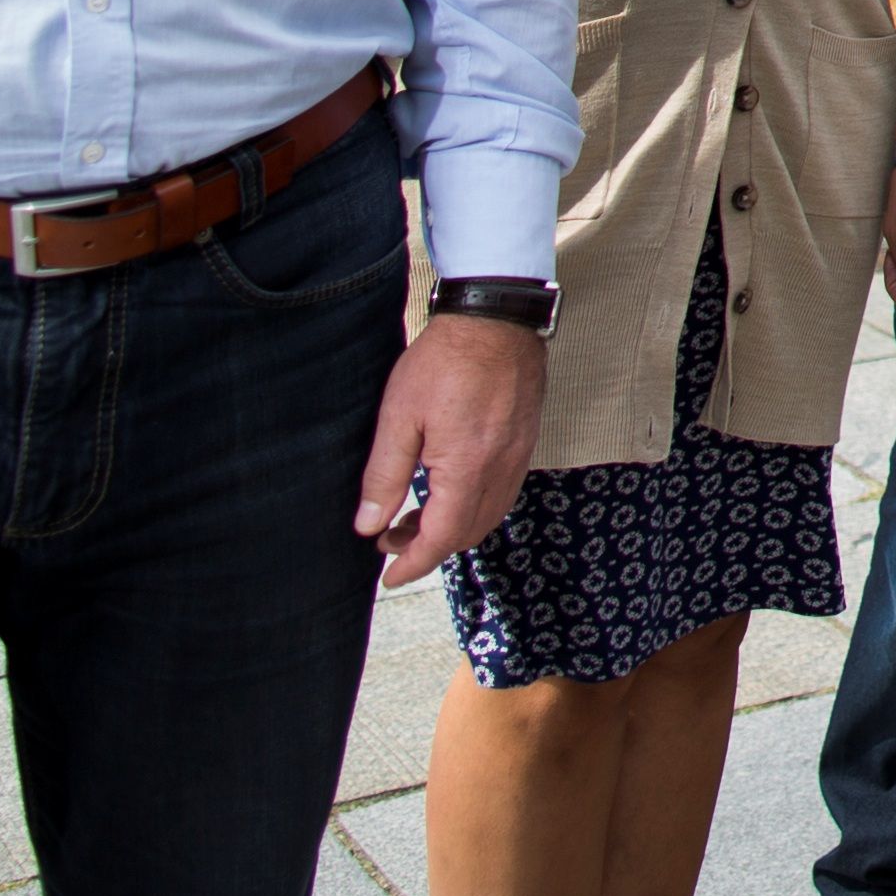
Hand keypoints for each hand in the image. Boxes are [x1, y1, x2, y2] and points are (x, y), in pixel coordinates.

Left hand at [353, 310, 548, 589]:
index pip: (442, 537)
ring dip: (453, 528)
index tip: (389, 577)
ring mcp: (518, 454)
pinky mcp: (525, 439)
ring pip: (490, 514)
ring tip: (416, 516)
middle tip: (391, 540)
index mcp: (467, 468)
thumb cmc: (445, 360)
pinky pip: (503, 491)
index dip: (413, 564)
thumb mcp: (399, 416)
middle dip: (430, 548)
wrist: (496, 317)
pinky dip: (475, 505)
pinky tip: (450, 488)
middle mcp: (500, 468)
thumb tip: (369, 526)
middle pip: (469, 533)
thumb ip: (384, 476)